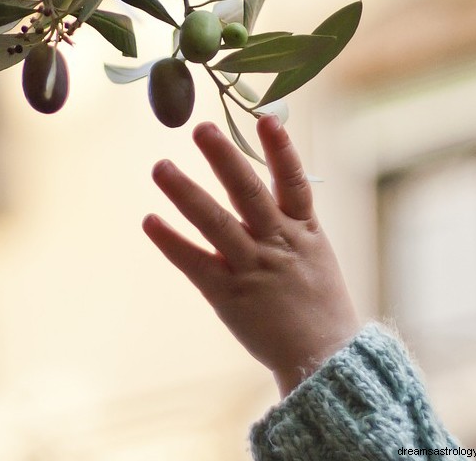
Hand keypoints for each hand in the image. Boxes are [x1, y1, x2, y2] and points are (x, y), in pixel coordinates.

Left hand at [142, 116, 359, 396]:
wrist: (325, 358)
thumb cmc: (317, 300)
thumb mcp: (315, 252)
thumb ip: (290, 216)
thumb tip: (266, 175)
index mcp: (305, 231)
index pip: (294, 182)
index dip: (281, 149)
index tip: (265, 118)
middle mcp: (279, 244)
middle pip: (248, 194)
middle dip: (225, 159)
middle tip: (200, 128)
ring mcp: (252, 269)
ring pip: (216, 223)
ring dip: (186, 193)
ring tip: (160, 166)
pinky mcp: (228, 294)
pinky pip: (195, 263)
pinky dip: (171, 241)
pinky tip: (150, 220)